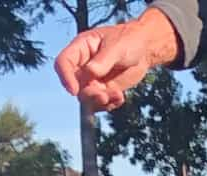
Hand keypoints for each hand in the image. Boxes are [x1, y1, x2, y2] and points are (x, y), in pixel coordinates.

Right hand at [55, 9, 178, 110]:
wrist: (144, 49)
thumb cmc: (129, 40)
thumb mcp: (117, 47)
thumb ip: (103, 60)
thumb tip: (90, 72)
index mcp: (80, 48)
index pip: (63, 63)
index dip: (65, 77)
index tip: (74, 90)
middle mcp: (82, 65)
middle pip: (74, 85)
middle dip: (88, 95)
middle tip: (104, 97)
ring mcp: (91, 79)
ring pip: (86, 98)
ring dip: (100, 102)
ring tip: (117, 96)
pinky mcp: (101, 90)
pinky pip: (99, 104)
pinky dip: (109, 104)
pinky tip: (120, 98)